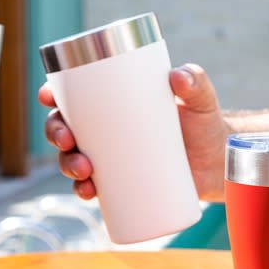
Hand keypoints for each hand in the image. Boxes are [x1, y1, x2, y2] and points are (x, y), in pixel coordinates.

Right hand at [40, 63, 229, 200]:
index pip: (75, 95)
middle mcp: (106, 130)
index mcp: (114, 103)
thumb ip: (195, 81)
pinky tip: (87, 193)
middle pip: (65, 127)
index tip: (48, 97)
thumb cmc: (206, 122)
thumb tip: (178, 76)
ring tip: (84, 172)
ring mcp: (112, 158)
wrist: (219, 161)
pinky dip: (84, 191)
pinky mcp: (121, 183)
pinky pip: (91, 187)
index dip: (52, 94)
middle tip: (69, 141)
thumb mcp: (201, 98)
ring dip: (67, 165)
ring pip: (73, 158)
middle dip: (55, 133)